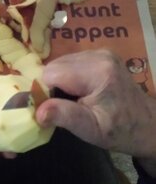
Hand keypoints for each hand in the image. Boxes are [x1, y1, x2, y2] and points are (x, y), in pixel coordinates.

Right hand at [36, 50, 155, 171]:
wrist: (147, 124)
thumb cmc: (119, 131)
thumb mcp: (91, 129)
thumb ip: (65, 116)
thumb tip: (38, 112)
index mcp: (97, 72)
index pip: (51, 74)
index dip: (46, 92)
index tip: (53, 110)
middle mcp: (98, 55)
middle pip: (54, 66)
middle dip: (52, 86)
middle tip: (66, 106)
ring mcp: (100, 52)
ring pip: (59, 63)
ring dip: (59, 81)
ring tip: (75, 99)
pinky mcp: (99, 53)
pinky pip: (69, 62)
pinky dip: (68, 76)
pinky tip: (80, 90)